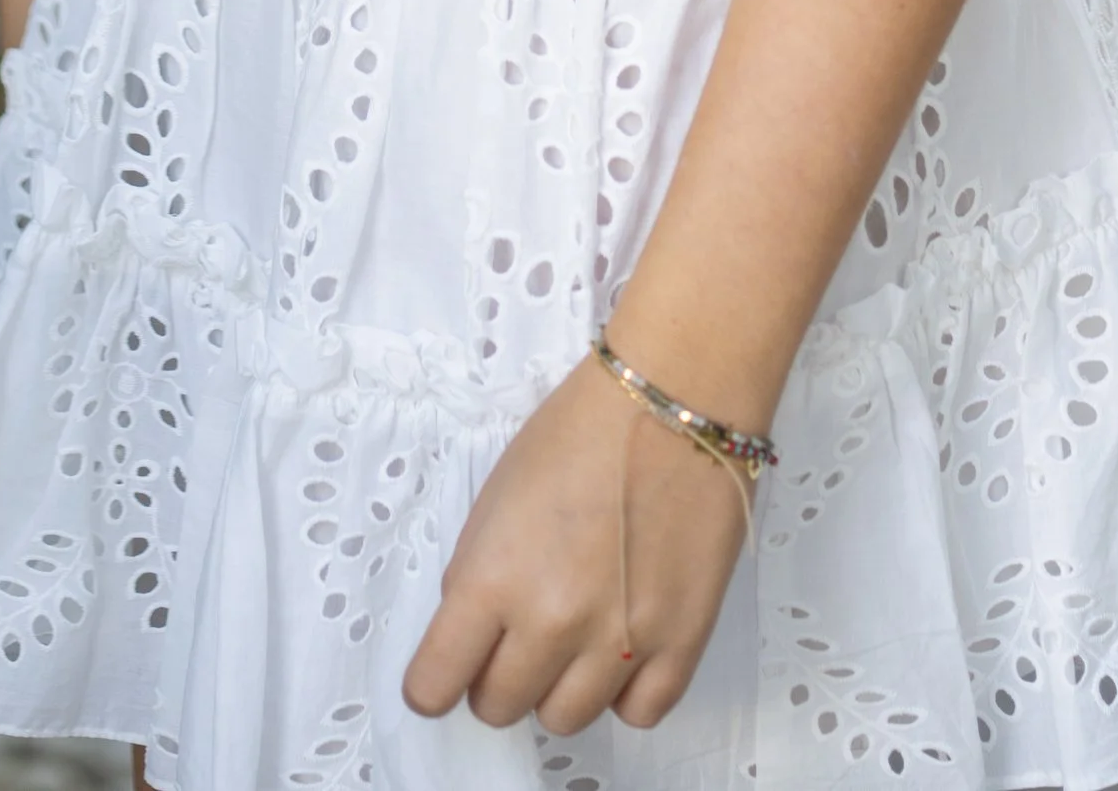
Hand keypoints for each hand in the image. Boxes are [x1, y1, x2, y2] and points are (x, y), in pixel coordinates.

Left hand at [401, 351, 752, 737]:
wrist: (676, 398)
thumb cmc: (581, 429)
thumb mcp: (498, 494)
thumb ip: (478, 574)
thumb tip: (474, 632)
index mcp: (495, 579)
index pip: (435, 685)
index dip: (434, 680)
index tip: (446, 668)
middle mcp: (553, 622)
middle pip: (499, 707)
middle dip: (497, 676)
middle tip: (515, 635)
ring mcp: (622, 640)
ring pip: (565, 719)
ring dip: (559, 685)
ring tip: (574, 633)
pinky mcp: (683, 642)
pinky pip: (638, 714)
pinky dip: (624, 689)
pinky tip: (622, 644)